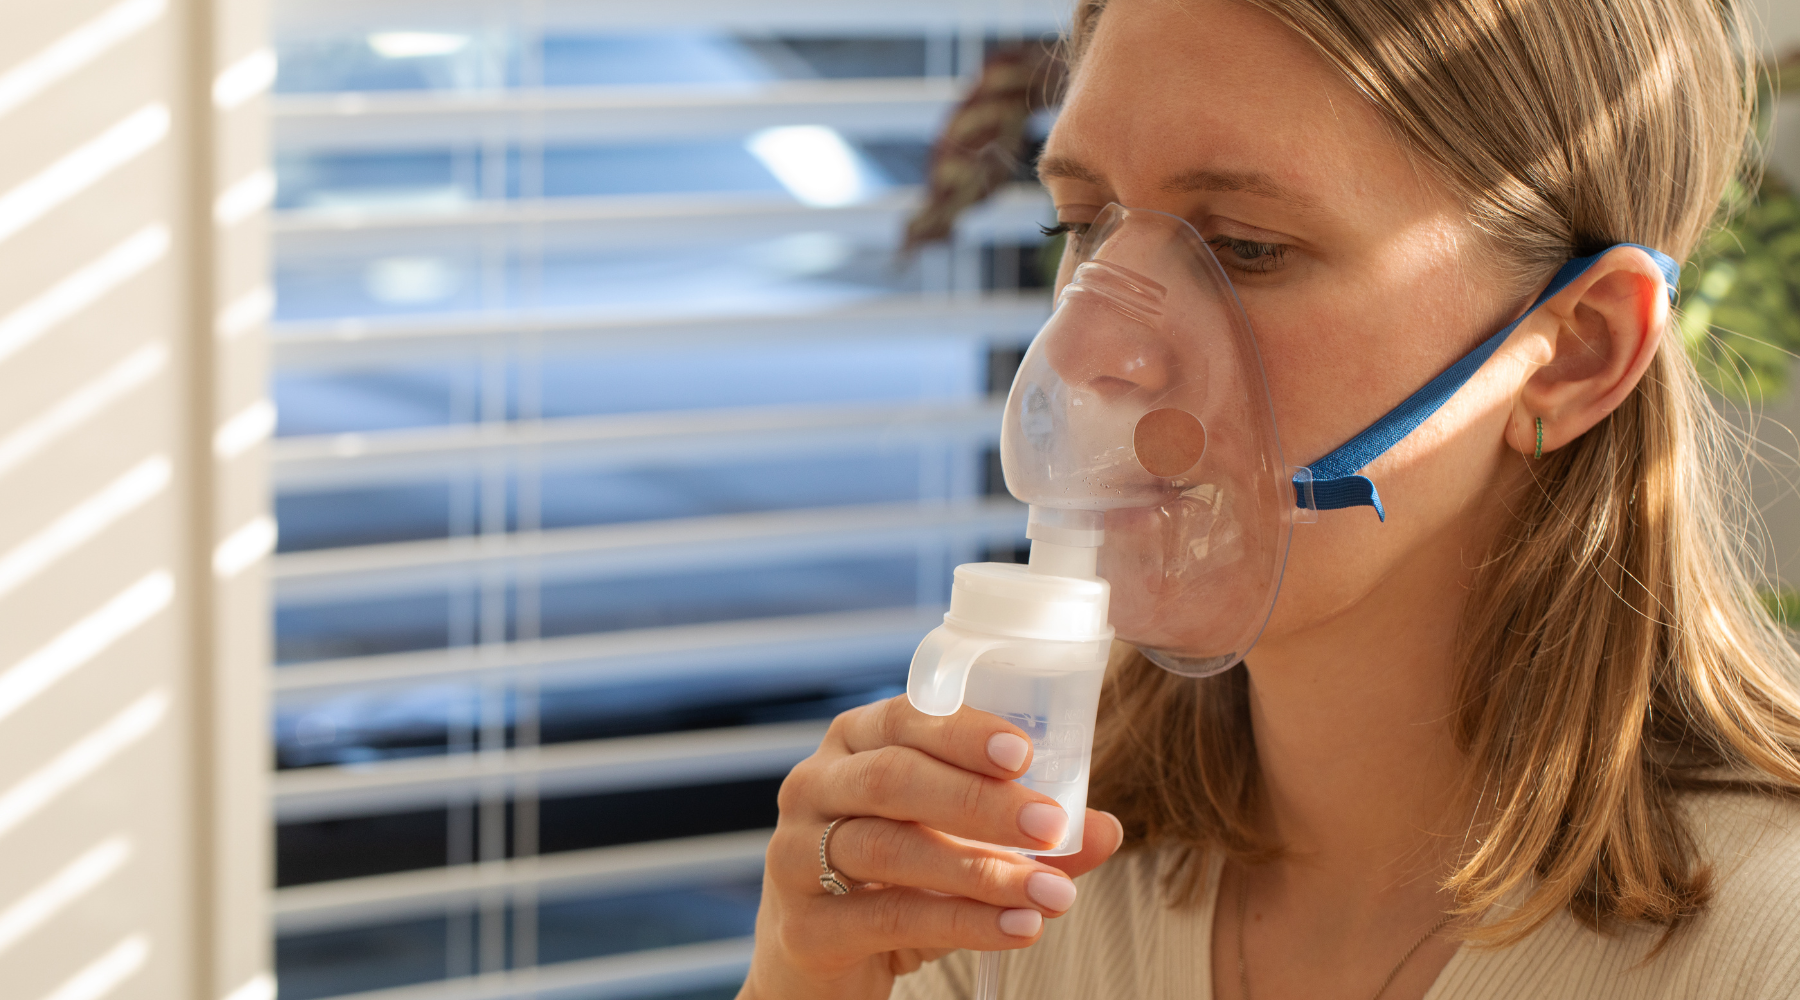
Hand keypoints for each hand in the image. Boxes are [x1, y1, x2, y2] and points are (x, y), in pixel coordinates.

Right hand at [739, 695, 1124, 999]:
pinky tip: (1017, 927)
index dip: (962, 731)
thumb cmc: (893, 882)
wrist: (818, 966)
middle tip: (1050, 825)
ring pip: (890, 849)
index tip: (1024, 752)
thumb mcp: (958, 847)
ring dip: (981, 869)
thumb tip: (1106, 828)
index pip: (904, 717)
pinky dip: (962, 923)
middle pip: (893, 778)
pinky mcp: (804, 926)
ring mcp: (795, 855)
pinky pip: (888, 916)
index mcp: (853, 745)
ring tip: (1051, 891)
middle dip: (979, 800)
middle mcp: (814, 786)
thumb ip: (1024, 835)